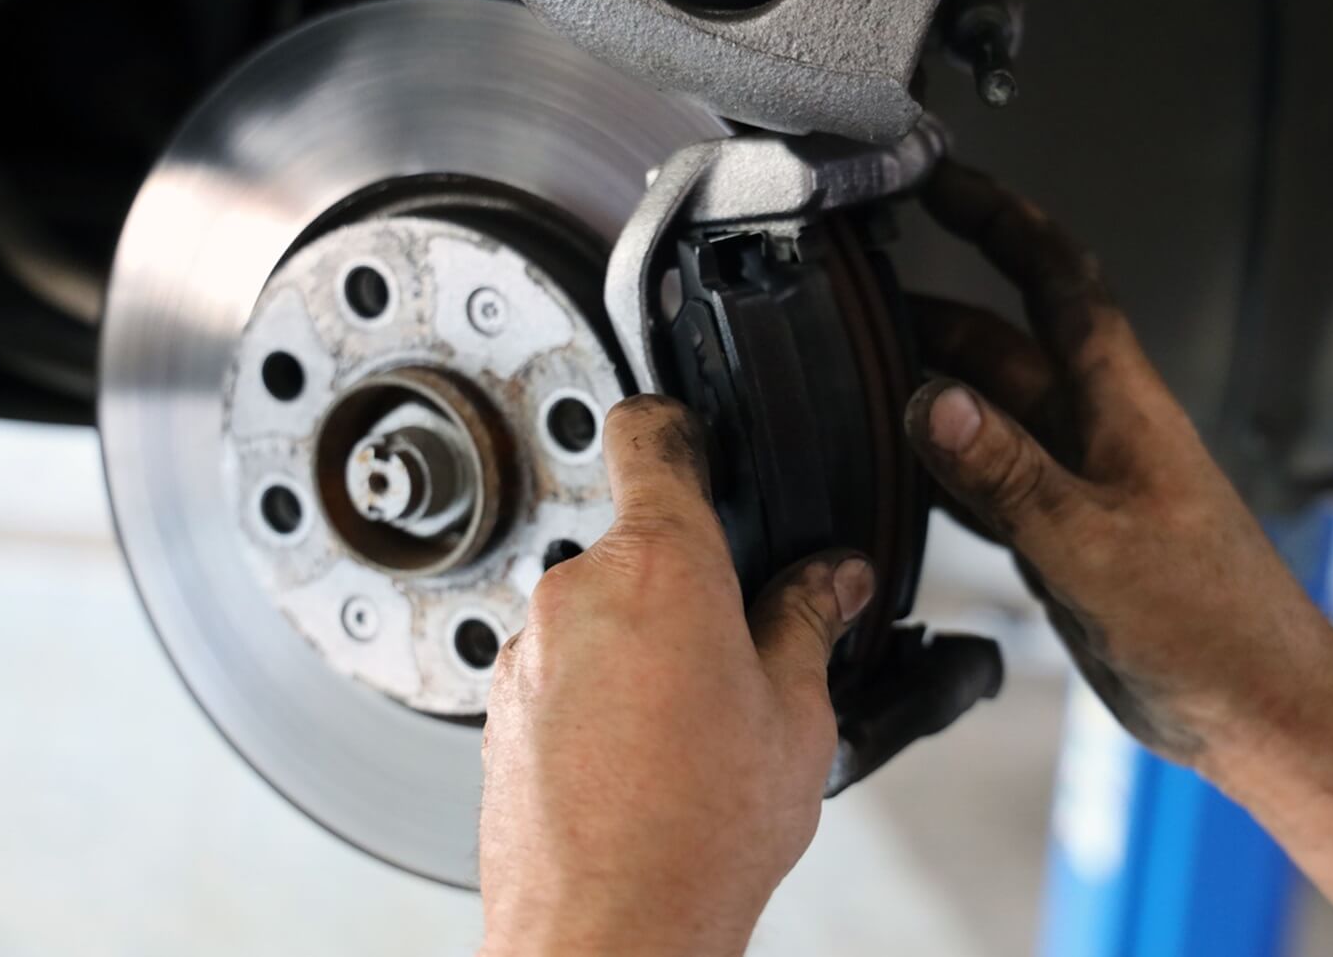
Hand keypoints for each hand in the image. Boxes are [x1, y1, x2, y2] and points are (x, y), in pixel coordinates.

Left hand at [478, 395, 875, 956]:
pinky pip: (559, 666)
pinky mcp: (500, 705)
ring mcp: (529, 650)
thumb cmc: (699, 833)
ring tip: (687, 724)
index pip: (650, 435)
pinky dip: (596, 688)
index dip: (678, 426)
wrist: (606, 932)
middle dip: (687, 580)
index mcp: (661, 565)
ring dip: (640, 641)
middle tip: (736, 649)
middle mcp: (577, 592)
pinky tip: (638, 754)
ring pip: (598, 611)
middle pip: (636, 542)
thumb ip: (807, 623)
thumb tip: (832, 581)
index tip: (694, 438)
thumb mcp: (794, 716)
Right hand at [904, 160, 1332, 768]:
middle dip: (932, 312)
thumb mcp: (1096, 544)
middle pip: (1003, 344)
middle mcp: (1097, 429)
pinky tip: (900, 475)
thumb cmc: (1214, 626)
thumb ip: (1009, 473)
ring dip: (929, 390)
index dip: (998, 218)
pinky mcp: (1065, 535)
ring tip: (856, 378)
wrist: (1257, 708)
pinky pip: (989, 479)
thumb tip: (933, 400)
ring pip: (990, 411)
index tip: (939, 178)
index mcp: (1120, 404)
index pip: (1055, 279)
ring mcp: (1078, 483)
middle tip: (856, 302)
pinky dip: (942, 467)